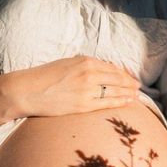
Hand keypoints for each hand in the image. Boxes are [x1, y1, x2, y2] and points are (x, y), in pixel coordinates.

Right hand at [10, 55, 140, 116]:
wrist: (28, 91)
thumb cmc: (44, 77)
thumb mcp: (66, 64)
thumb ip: (84, 66)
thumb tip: (100, 72)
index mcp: (85, 61)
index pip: (111, 67)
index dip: (124, 73)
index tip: (130, 77)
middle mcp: (89, 74)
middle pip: (117, 78)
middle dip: (130, 83)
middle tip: (138, 87)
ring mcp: (87, 90)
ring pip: (115, 90)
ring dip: (128, 93)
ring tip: (137, 96)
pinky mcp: (83, 105)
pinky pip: (107, 103)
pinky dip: (120, 102)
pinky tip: (128, 102)